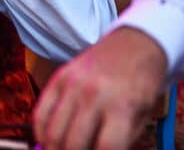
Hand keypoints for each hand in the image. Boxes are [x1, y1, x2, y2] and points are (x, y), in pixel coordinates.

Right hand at [33, 27, 167, 149]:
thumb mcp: (142, 116)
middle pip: (73, 144)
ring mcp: (73, 84)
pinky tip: (48, 141)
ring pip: (53, 132)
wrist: (135, 44)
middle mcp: (94, 94)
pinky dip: (41, 133)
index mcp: (122, 105)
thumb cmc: (140, 85)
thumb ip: (122, 141)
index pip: (106, 147)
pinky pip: (40, 113)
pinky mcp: (59, 77)